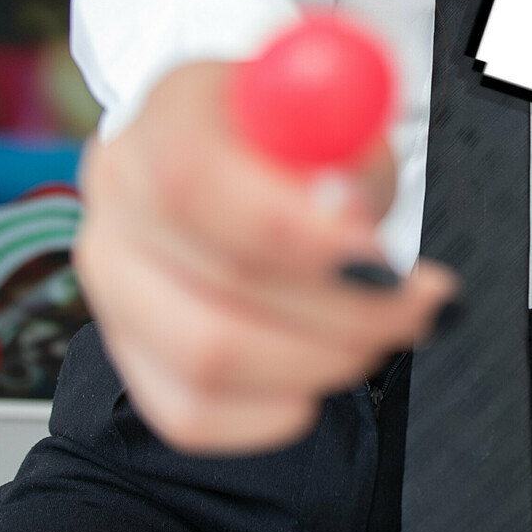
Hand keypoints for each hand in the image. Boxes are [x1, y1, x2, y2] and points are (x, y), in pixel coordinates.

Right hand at [73, 59, 458, 453]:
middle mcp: (119, 204)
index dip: (295, 234)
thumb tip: (348, 221)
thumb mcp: (334, 116)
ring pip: (208, 363)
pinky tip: (320, 368)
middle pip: (216, 287)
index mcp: (164, 120)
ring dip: (322, 362)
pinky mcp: (131, 354)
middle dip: (347, 312)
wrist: (243, 157)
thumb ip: (341, 151)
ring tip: (379, 331)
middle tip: (419, 304)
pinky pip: (194, 415)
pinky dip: (275, 411)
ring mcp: (112, 287)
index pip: (196, 183)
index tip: (379, 257)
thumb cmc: (292, 139)